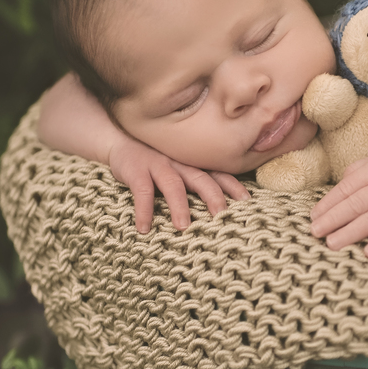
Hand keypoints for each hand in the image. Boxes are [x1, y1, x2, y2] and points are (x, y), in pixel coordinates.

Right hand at [108, 136, 249, 232]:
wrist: (120, 140)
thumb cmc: (157, 162)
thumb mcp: (180, 168)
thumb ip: (198, 181)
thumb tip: (222, 209)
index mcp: (193, 165)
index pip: (218, 174)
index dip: (233, 186)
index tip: (247, 202)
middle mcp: (180, 163)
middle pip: (201, 178)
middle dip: (214, 196)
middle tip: (222, 216)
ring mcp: (158, 165)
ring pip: (173, 185)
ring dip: (179, 205)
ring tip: (184, 226)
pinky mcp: (136, 171)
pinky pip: (142, 191)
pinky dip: (144, 210)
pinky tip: (144, 228)